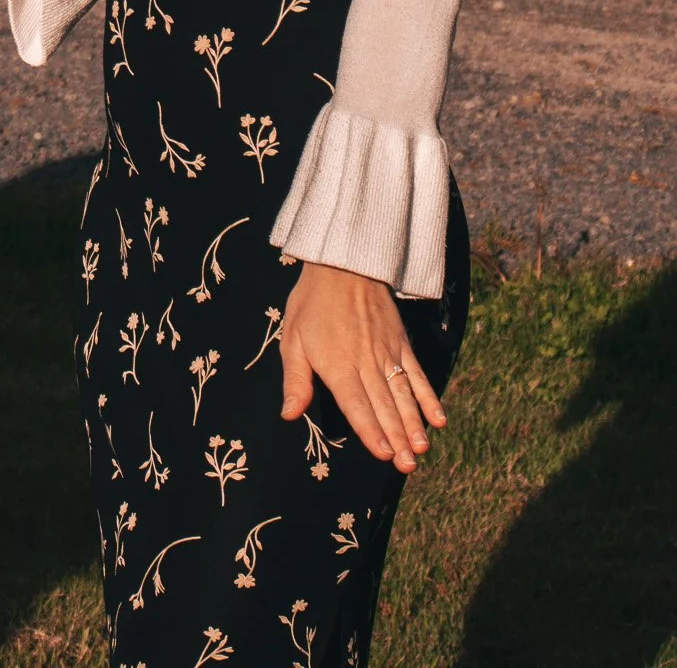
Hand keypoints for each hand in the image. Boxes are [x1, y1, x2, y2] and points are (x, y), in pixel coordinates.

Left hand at [278, 261, 445, 473]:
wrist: (342, 262)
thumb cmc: (311, 303)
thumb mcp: (292, 339)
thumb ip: (295, 380)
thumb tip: (289, 414)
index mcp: (337, 364)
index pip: (356, 404)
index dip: (370, 430)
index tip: (384, 454)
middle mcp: (366, 362)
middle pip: (383, 405)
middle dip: (396, 438)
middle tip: (408, 466)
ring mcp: (388, 352)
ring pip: (403, 394)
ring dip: (413, 424)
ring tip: (421, 450)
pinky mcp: (401, 343)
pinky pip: (417, 374)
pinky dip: (429, 397)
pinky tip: (438, 419)